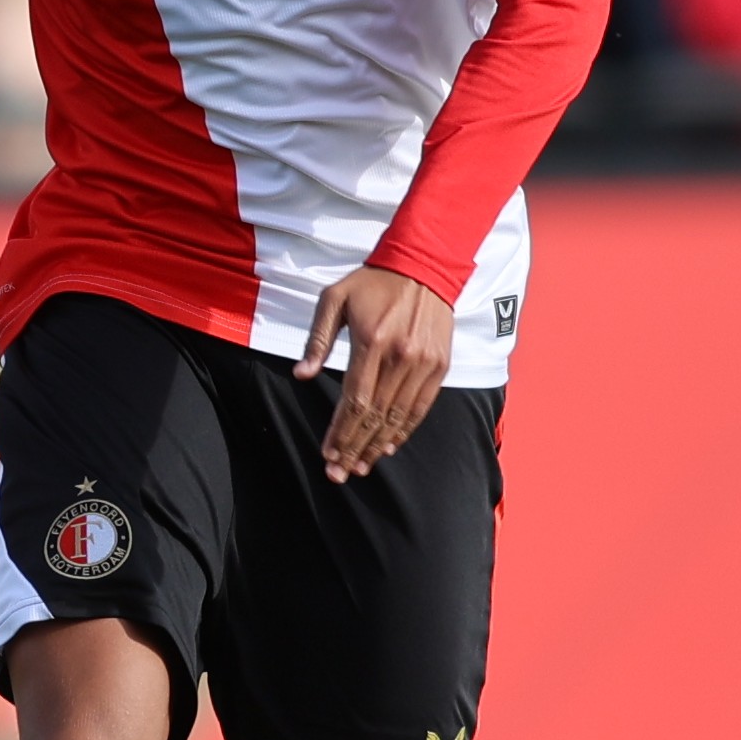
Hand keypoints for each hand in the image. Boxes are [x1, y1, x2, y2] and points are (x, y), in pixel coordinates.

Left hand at [295, 265, 452, 481]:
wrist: (424, 266)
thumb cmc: (372, 282)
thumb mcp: (334, 299)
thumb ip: (317, 339)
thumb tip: (301, 374)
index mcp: (372, 342)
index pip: (354, 400)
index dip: (340, 431)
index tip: (328, 453)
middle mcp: (400, 357)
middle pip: (375, 416)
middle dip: (354, 448)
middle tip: (339, 473)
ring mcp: (423, 363)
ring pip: (398, 417)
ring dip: (378, 446)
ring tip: (361, 467)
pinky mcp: (440, 365)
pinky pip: (421, 407)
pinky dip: (405, 430)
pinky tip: (389, 446)